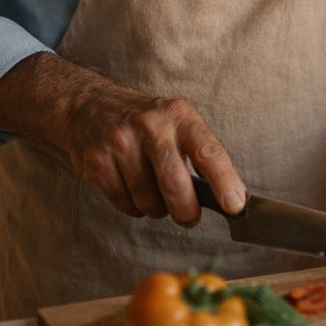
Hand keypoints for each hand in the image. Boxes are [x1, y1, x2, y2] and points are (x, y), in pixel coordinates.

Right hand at [59, 79, 247, 226]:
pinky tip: (131, 189)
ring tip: (153, 193)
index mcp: (179, 116)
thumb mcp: (178, 123)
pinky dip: (133, 207)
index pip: (208, 152)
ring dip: (156, 209)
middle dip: (186, 211)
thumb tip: (228, 199)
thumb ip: (199, 155)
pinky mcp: (96, 160)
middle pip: (174, 182)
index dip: (224, 181)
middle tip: (189, 218)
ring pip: (147, 200)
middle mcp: (150, 125)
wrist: (91, 107)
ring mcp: (120, 141)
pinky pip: (123, 203)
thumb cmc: (147, 124)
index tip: (235, 206)